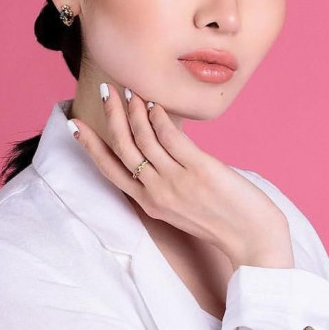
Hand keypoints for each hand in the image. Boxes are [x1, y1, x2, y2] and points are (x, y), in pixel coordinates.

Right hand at [72, 84, 292, 269]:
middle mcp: (157, 193)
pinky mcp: (199, 170)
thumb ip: (167, 184)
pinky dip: (160, 118)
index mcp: (150, 204)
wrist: (252, 238)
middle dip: (111, 117)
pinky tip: (156, 105)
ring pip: (144, 139)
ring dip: (135, 111)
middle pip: (123, 148)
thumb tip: (161, 150)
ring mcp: (177, 182)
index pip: (110, 170)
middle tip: (107, 91)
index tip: (76, 126)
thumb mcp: (183, 208)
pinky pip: (172, 138)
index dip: (91, 146)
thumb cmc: (223, 221)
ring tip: (132, 91)